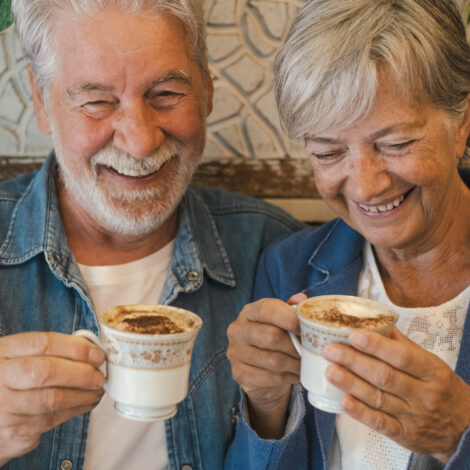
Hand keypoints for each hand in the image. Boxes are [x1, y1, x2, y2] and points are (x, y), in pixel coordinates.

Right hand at [0, 332, 105, 463]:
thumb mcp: (21, 355)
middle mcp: (0, 378)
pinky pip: (51, 420)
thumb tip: (92, 350)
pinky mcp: (13, 432)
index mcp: (4, 352)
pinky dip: (75, 410)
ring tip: (98, 390)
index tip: (97, 354)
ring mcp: (4, 407)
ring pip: (52, 400)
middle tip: (100, 376)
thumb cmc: (12, 378)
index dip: (76, 348)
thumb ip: (52, 349)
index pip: (43, 343)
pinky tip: (85, 402)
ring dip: (84, 395)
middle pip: (46, 372)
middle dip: (81, 373)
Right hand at [226, 294, 304, 437]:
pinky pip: (272, 378)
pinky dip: (289, 377)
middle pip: (271, 336)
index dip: (290, 318)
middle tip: (311, 351)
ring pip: (275, 361)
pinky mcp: (240, 374)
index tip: (306, 328)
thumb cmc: (272, 337)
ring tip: (307, 364)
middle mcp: (237, 330)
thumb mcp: (280, 320)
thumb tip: (301, 299)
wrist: (256, 368)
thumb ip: (291, 308)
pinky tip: (297, 374)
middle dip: (296, 345)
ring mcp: (236, 353)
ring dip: (296, 364)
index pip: (268, 310)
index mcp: (249, 312)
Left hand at [322, 328, 469, 462]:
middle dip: (354, 362)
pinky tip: (344, 401)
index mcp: (432, 372)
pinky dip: (361, 413)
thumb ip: (405, 346)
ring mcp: (413, 417)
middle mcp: (423, 394)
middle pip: (384, 376)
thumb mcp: (433, 364)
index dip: (376, 346)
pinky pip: (380, 423)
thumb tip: (380, 323)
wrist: (465, 430)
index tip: (353, 335)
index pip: (402, 357)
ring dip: (351, 384)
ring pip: (378, 398)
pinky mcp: (405, 435)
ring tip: (330, 370)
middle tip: (330, 350)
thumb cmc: (443, 390)